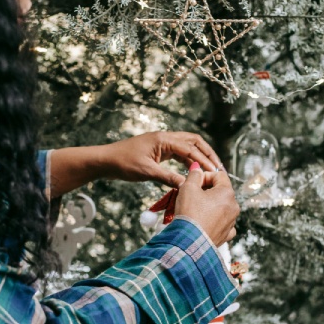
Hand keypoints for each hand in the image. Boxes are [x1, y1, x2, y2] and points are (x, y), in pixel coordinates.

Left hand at [102, 131, 221, 187]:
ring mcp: (162, 143)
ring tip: (210, 170)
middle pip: (194, 141)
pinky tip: (193, 171)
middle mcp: (165, 138)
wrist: (105, 161)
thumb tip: (187, 186)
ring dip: (199, 157)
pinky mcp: (158, 151)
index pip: (190, 148)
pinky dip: (188, 161)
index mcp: (163, 139)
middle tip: (218, 168)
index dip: (204, 160)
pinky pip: (178, 153)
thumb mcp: (147, 172)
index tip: (215, 172)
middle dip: (207, 154)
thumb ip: (168, 178)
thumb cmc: (123, 163)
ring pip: (187, 146)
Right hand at [174, 167, 238, 246]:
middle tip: (191, 195)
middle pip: (221, 191)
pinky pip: (222, 223)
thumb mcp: (188, 188)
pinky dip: (214, 220)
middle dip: (206, 191)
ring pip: (221, 207)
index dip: (205, 176)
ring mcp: (232, 222)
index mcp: (227, 192)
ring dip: (209, 205)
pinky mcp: (226, 235)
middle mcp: (234, 206)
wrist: (189, 243)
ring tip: (194, 209)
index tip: (193, 182)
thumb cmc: (189, 213)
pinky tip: (204, 222)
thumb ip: (194, 175)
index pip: (219, 175)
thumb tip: (197, 168)